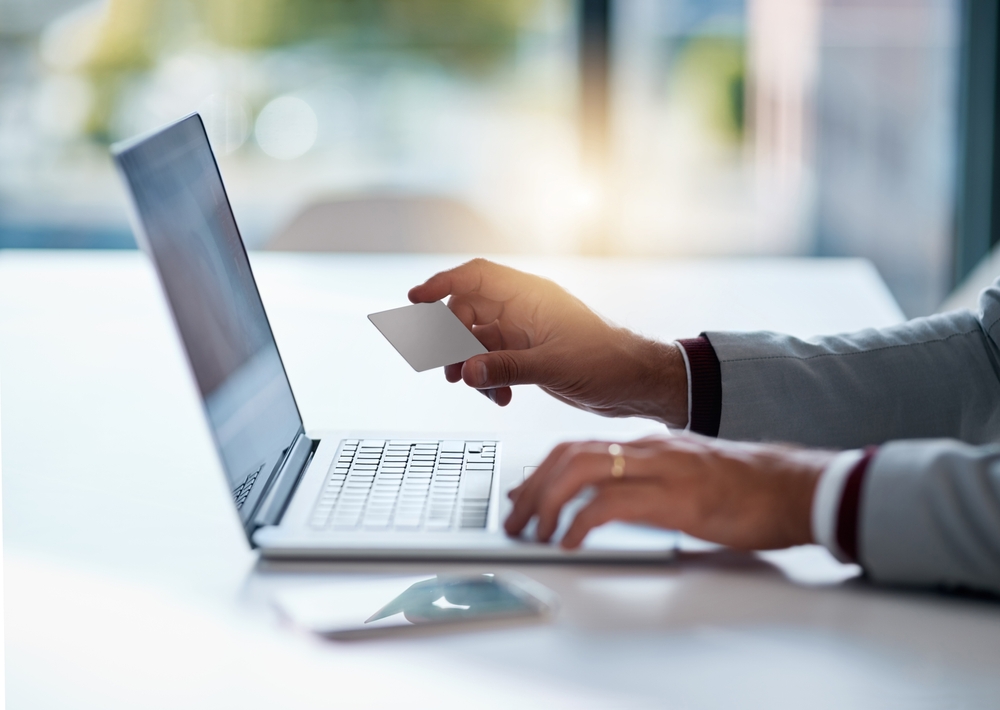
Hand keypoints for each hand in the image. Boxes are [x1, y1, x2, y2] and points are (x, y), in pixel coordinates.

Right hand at [408, 259, 688, 426]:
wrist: (638, 383)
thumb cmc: (609, 362)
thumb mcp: (555, 365)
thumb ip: (507, 367)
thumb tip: (466, 371)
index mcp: (531, 296)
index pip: (476, 277)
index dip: (442, 283)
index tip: (416, 300)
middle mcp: (524, 310)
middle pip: (467, 311)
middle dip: (452, 340)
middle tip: (448, 368)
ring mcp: (524, 333)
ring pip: (476, 341)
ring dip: (469, 364)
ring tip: (474, 387)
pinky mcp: (528, 356)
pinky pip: (492, 362)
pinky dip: (488, 379)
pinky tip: (500, 398)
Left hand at [504, 434, 834, 549]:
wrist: (796, 487)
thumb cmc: (749, 488)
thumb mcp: (688, 478)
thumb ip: (651, 484)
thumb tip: (613, 507)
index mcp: (649, 444)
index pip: (578, 446)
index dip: (541, 470)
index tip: (522, 495)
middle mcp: (647, 448)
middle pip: (568, 453)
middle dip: (532, 486)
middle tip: (516, 519)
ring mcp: (659, 468)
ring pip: (579, 470)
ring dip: (545, 502)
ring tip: (533, 533)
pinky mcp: (672, 497)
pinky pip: (608, 504)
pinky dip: (578, 522)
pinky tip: (569, 542)